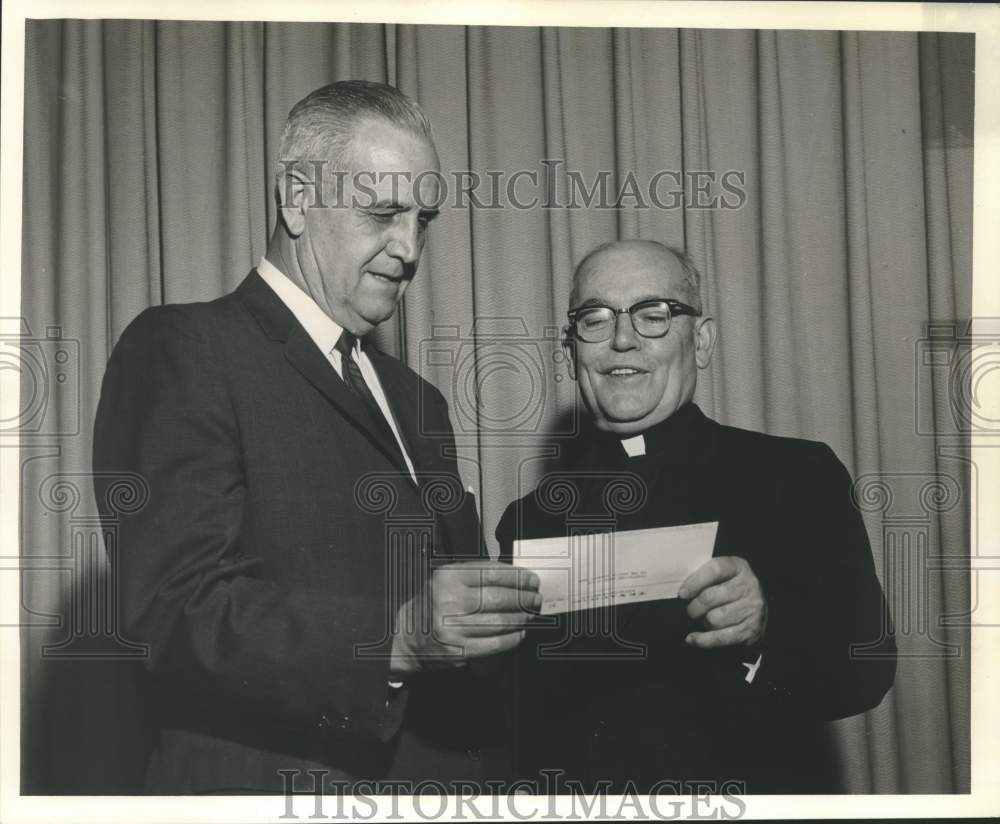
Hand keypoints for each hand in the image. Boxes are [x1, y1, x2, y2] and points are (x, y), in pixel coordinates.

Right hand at [390, 561, 539, 673]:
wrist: (406, 636)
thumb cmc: (433, 604)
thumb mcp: (447, 581)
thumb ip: (476, 577)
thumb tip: (515, 578)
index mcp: (447, 577)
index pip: (491, 573)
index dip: (517, 576)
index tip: (531, 579)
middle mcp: (449, 601)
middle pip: (498, 598)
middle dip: (524, 598)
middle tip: (536, 598)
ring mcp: (453, 627)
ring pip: (499, 621)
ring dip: (521, 618)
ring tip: (530, 614)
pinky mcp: (459, 650)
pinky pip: (495, 644)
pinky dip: (512, 638)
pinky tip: (519, 633)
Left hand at [679, 556, 766, 648]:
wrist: (757, 609)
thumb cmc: (730, 588)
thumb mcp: (722, 574)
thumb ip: (705, 576)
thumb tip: (682, 592)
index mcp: (739, 567)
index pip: (714, 570)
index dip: (695, 582)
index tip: (682, 594)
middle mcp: (748, 586)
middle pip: (710, 597)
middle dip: (694, 607)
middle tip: (691, 610)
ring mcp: (752, 609)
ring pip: (714, 619)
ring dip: (702, 622)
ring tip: (702, 619)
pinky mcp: (751, 630)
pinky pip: (720, 638)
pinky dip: (703, 640)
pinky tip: (693, 638)